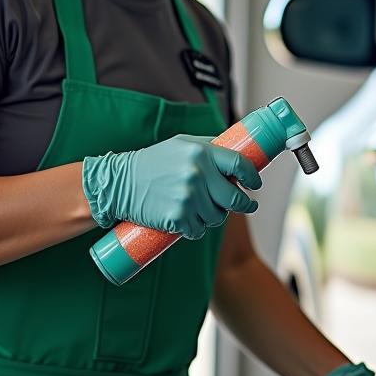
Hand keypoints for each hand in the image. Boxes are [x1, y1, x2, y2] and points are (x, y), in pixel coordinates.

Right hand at [81, 134, 261, 237]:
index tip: (255, 185)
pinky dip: (194, 229)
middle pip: (234, 198)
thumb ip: (209, 148)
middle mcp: (198, 173)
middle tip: (246, 205)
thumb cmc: (153, 162)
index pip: (240, 165)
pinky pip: (198, 230)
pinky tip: (185, 220)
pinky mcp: (177, 217)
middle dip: (243, 204)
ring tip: (198, 209)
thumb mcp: (182, 144)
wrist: (120, 183)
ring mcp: (188, 197)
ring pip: (217, 217)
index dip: (252, 177)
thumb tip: (238, 155)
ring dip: (213, 217)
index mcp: (202, 152)